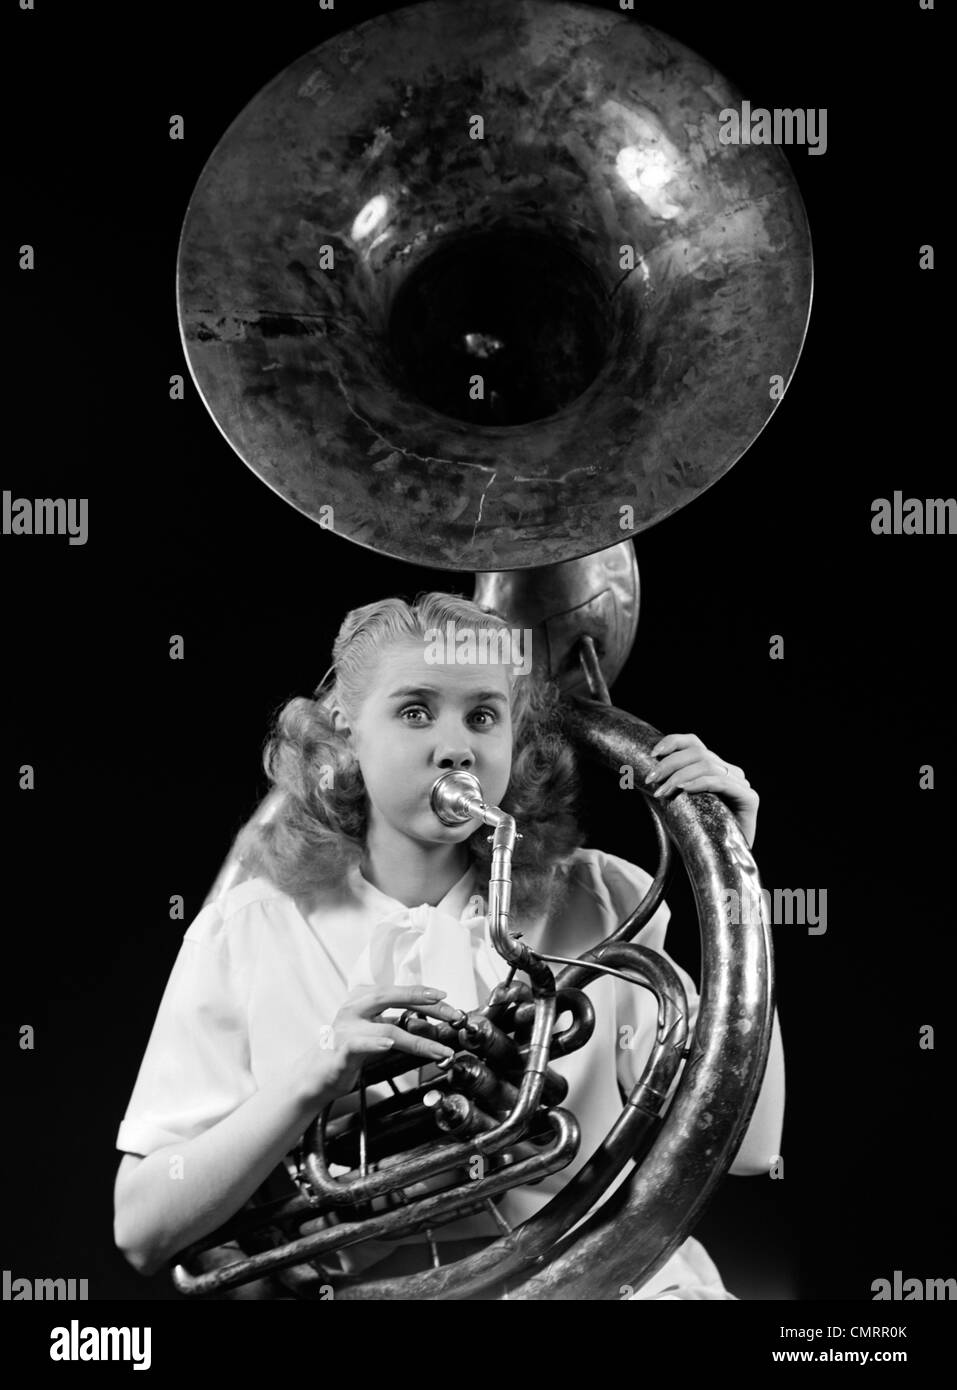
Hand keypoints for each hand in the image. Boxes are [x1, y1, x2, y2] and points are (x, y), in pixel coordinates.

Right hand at [292, 985, 460, 1107]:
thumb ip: (397, 1024)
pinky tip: (388, 1046)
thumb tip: (431, 1024)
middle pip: (389, 998)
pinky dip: (375, 1044)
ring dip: (418, 1041)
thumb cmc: (349, 1051)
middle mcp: (353, 1009)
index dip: (421, 992)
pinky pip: (358, 1045)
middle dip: (421, 1002)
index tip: (444, 997)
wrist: (318, 1075)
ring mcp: (346, 1030)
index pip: (396, 991)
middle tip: (448, 1012)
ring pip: (385, 1029)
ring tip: (439, 1050)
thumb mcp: (376, 1032)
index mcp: (362, 1000)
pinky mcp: (340, 1052)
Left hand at [645, 732, 758, 847]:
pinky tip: (683, 790)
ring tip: (662, 793)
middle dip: (669, 764)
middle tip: (651, 780)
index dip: (672, 742)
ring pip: (707, 765)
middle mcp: (730, 772)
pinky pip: (721, 782)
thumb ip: (670, 784)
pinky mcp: (749, 798)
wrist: (722, 863)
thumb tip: (646, 770)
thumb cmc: (697, 834)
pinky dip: (699, 783)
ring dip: (679, 776)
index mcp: (715, 768)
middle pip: (698, 752)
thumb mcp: (678, 803)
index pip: (694, 743)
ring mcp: (741, 784)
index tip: (651, 754)